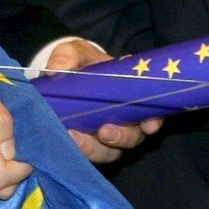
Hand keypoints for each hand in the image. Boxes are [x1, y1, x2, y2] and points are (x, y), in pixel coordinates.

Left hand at [45, 39, 161, 163]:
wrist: (60, 80)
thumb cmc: (77, 63)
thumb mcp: (72, 52)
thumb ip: (66, 57)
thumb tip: (54, 71)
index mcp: (130, 92)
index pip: (152, 110)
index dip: (154, 120)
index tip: (149, 123)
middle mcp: (124, 117)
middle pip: (134, 136)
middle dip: (123, 136)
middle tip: (104, 131)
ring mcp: (108, 134)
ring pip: (114, 151)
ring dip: (98, 148)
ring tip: (77, 139)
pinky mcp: (90, 146)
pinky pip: (91, 156)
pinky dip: (82, 152)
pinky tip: (70, 142)